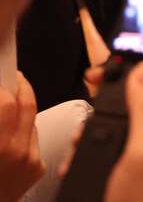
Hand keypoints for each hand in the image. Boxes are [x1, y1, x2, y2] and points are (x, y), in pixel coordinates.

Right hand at [0, 72, 44, 201]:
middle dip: (21, 88)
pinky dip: (23, 133)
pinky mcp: (37, 167)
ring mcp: (30, 160)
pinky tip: (10, 137)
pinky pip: (33, 140)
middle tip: (14, 79)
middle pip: (27, 105)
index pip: (7, 104)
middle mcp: (17, 152)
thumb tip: (0, 97)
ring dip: (21, 112)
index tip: (4, 77)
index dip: (5, 87)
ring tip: (9, 109)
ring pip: (32, 121)